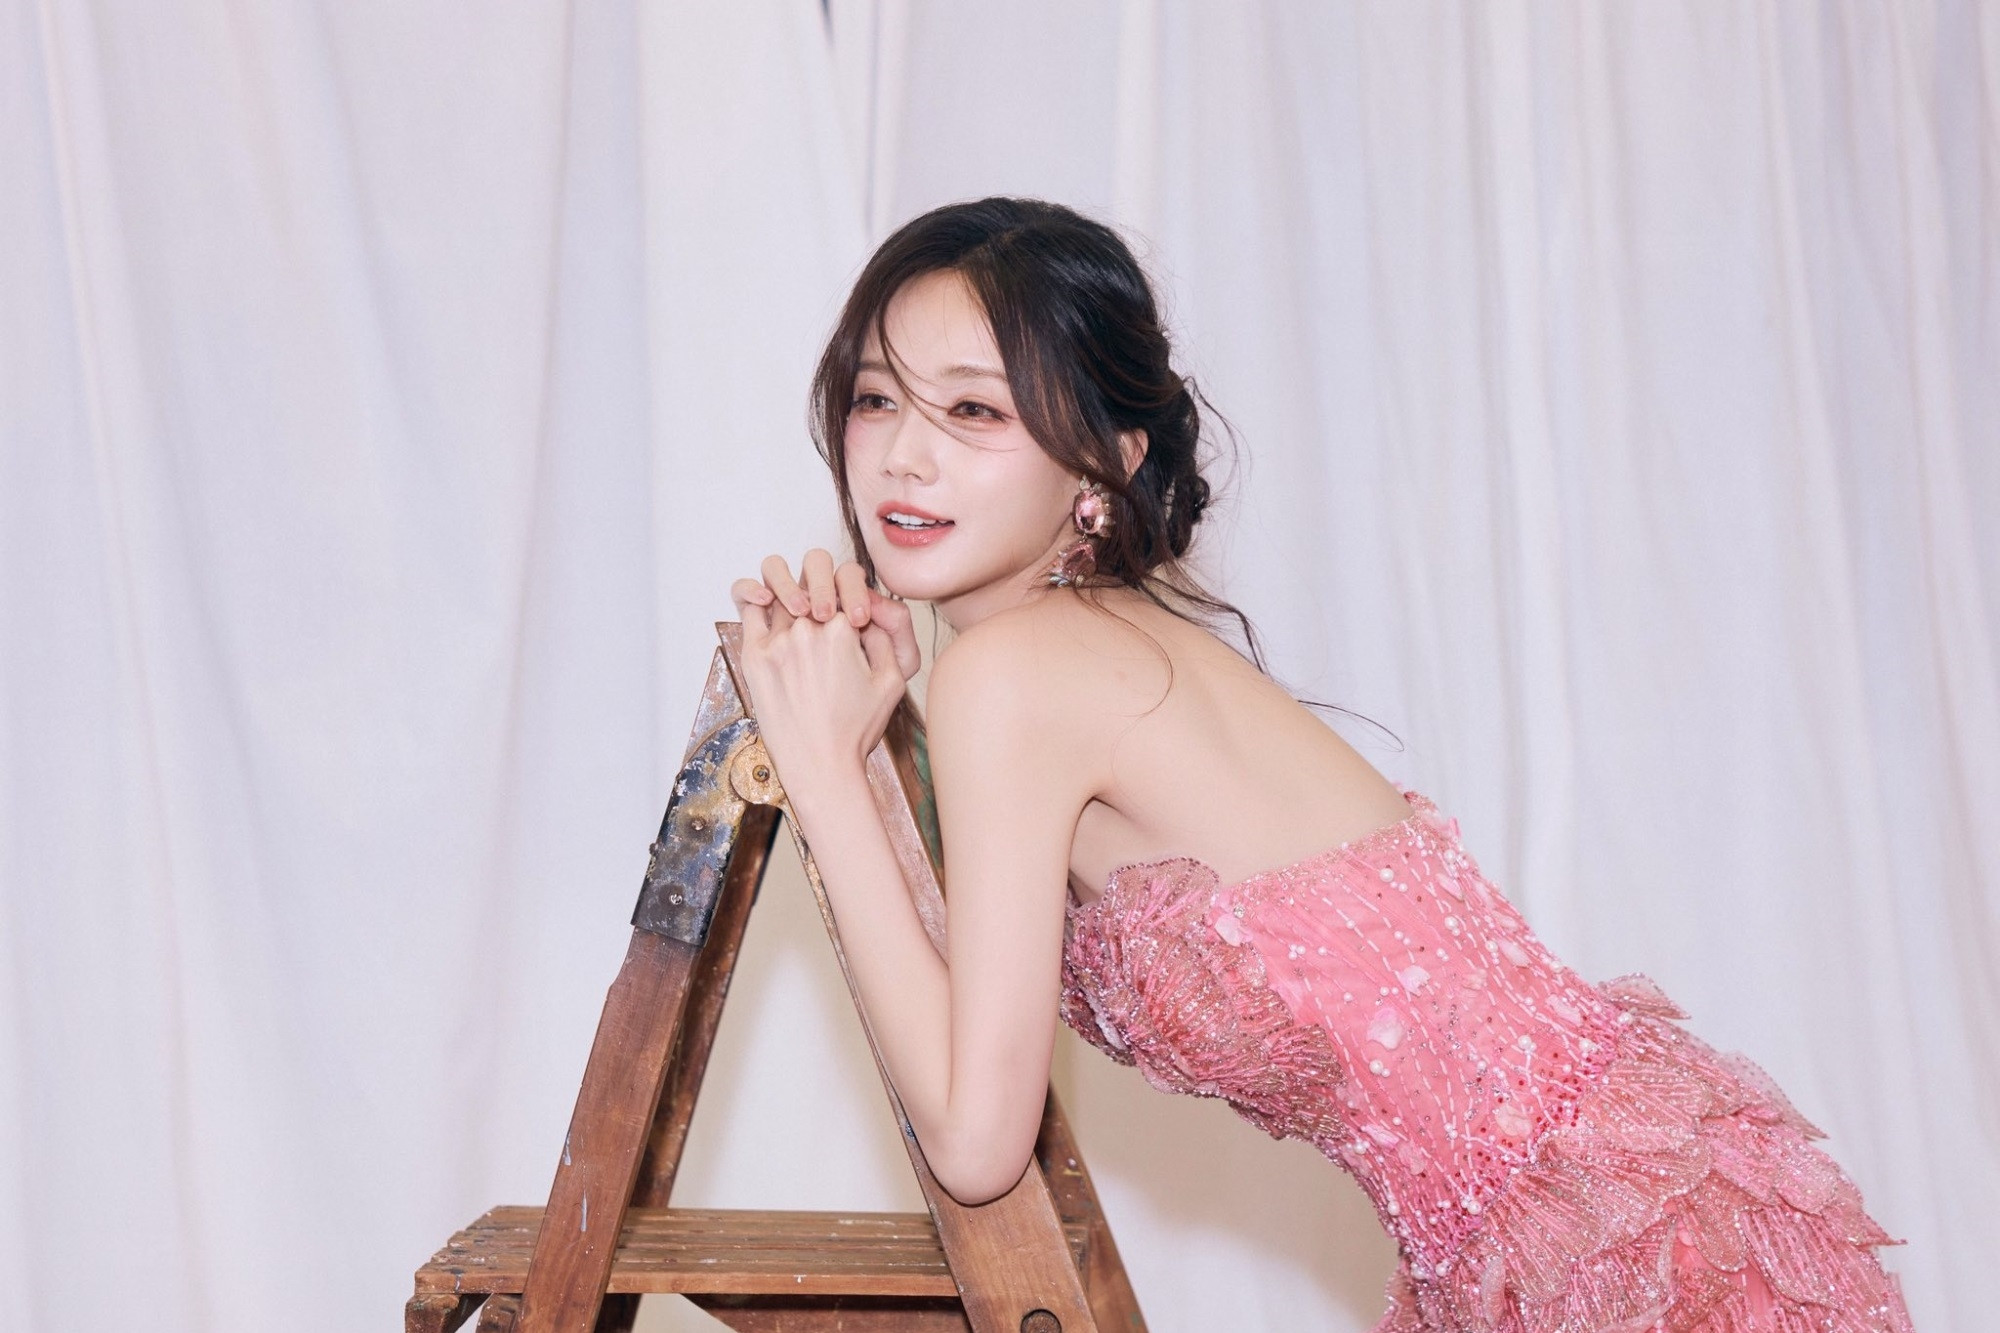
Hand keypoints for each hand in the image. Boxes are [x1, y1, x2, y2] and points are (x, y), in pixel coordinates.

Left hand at [729, 550, 911, 787]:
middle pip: (813, 582)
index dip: (850, 597)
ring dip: (790, 592)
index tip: (852, 622)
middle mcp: (808, 628)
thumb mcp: (892, 681)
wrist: (821, 766)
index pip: (846, 585)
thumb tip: (871, 610)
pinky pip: (748, 606)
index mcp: (844, 628)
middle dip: (821, 588)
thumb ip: (886, 636)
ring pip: (780, 589)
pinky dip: (754, 594)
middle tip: (823, 610)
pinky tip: (763, 600)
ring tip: (797, 607)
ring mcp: (778, 640)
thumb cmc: (856, 729)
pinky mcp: (754, 655)